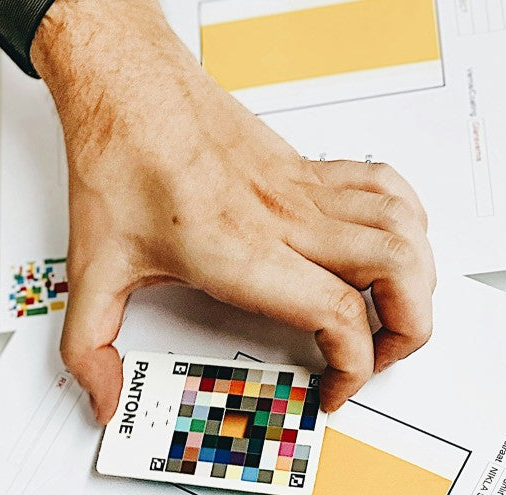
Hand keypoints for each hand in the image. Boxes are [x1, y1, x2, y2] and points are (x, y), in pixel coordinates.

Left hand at [30, 0, 435, 421]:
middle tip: (376, 358)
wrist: (126, 86)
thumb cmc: (118, 160)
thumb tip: (101, 396)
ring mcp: (302, 187)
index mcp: (240, 251)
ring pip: (404, 226)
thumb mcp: (91, 267)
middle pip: (397, 270)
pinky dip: (405, 221)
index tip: (331, 389)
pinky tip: (384, 246)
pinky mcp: (304, 165)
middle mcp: (284, 217)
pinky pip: (385, 187)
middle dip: (407, 331)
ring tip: (391, 312)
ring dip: (416, 278)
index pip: (338, 314)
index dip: (353, 368)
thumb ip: (88, 345)